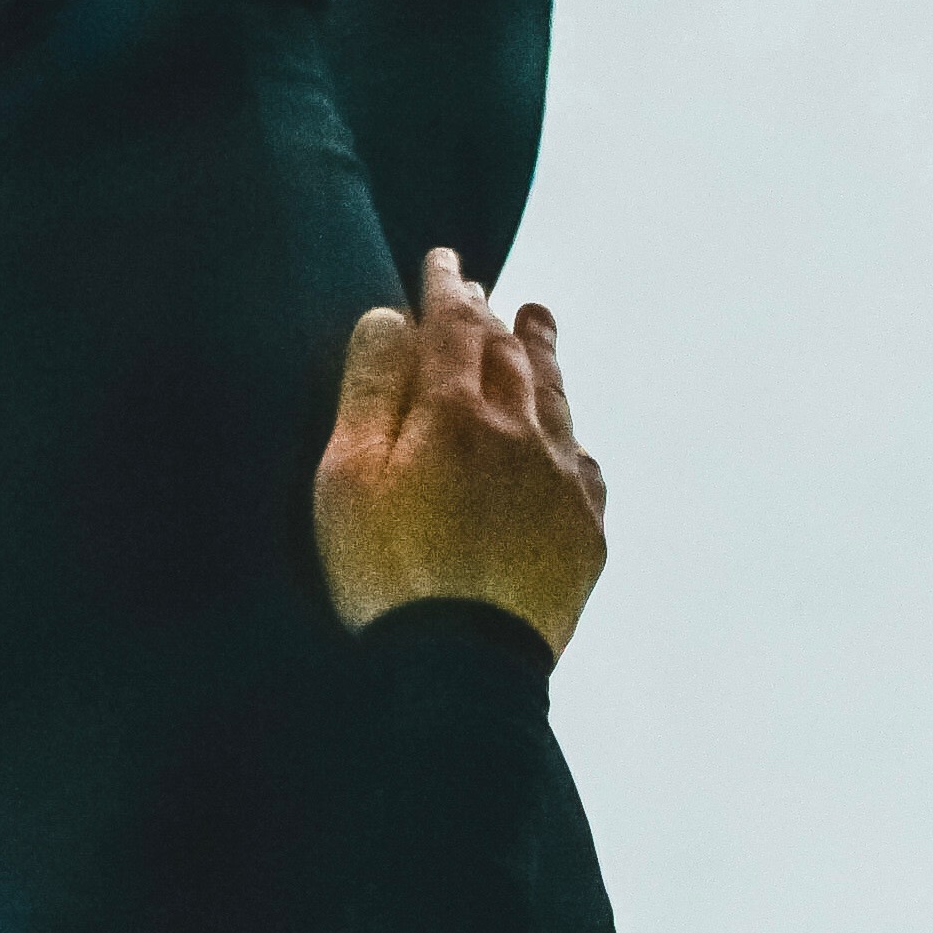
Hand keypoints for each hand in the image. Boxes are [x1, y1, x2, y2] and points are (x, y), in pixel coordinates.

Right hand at [311, 250, 607, 652]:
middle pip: (511, 355)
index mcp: (454, 413)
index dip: (447, 288)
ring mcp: (561, 482)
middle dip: (492, 317)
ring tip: (538, 322)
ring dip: (544, 357)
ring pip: (558, 399)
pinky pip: (585, 466)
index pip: (453, 326)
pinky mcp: (584, 534)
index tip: (443, 262)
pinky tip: (568, 441)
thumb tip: (390, 319)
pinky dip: (571, 438)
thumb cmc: (385, 577)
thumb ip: (369, 392)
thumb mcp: (347, 480)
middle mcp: (520, 433)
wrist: (461, 670)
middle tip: (484, 293)